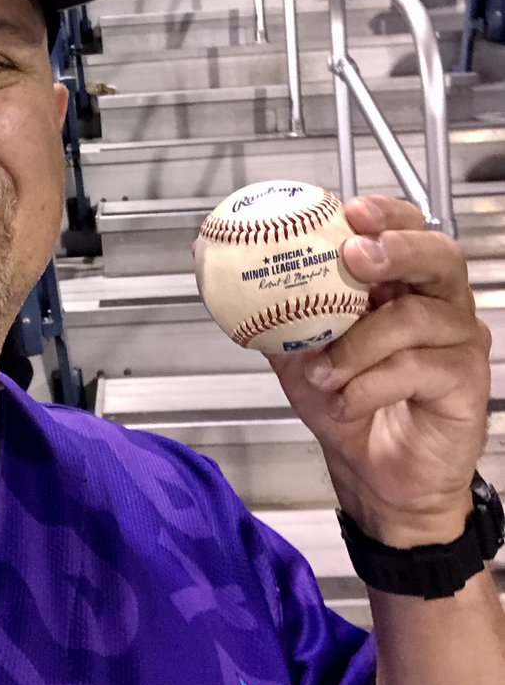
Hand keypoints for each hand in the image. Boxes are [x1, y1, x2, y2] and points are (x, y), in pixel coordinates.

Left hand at [269, 194, 491, 546]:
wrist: (372, 474)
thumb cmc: (346, 404)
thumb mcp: (296, 350)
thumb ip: (273, 309)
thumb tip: (218, 264)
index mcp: (401, 282)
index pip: (407, 227)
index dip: (384, 213)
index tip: (349, 210)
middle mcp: (438, 303)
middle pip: (438, 255)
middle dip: (396, 248)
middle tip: (355, 256)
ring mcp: (458, 341)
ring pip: (416, 317)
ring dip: (358, 343)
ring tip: (322, 371)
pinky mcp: (466, 382)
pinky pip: (416, 368)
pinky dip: (369, 384)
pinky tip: (345, 399)